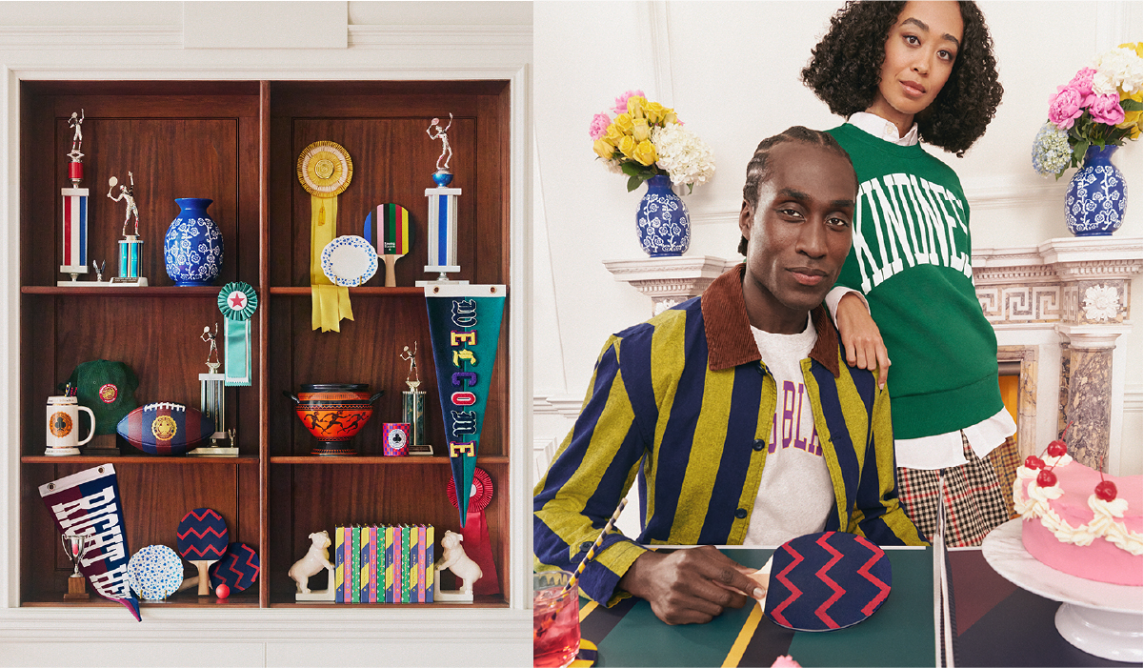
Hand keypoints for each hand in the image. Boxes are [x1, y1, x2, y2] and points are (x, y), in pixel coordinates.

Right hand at [618, 546, 765, 624]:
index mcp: (691, 560)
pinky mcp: (672, 614)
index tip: (759, 591)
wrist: (649, 576)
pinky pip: (702, 619)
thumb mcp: (701, 555)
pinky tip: (696, 602)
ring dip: (718, 605)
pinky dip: (705, 612)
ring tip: (707, 595)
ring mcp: (676, 598)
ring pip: (715, 610)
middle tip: (738, 598)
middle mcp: (683, 579)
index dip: (745, 584)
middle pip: (723, 596)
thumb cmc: (680, 564)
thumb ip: (726, 563)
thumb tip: (750, 574)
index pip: (726, 574)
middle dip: (736, 599)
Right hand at [835, 293, 888, 387]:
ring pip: (861, 364)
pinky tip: (850, 356)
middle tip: (864, 360)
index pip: (884, 363)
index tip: (879, 386)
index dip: (883, 376)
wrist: (851, 308)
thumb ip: (881, 349)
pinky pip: (850, 359)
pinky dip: (850, 362)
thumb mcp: (876, 334)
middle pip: (871, 366)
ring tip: (856, 357)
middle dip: (867, 367)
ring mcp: (859, 341)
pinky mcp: (848, 340)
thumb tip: (888, 363)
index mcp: (879, 341)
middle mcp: (870, 342)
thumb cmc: (864, 323)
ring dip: (858, 364)